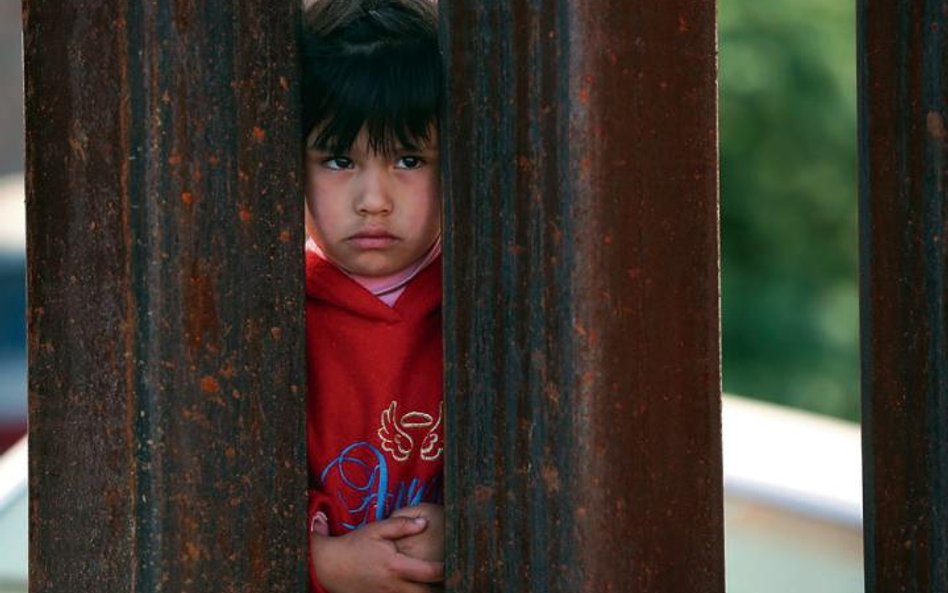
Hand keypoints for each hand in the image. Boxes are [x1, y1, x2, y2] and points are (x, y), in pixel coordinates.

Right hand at [311, 515, 443, 592]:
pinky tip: (419, 587)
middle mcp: (395, 586)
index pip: (431, 572)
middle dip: (442, 586)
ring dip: (428, 592)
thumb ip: (401, 525)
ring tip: (439, 583)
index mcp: (397, 566)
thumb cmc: (355, 545)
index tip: (457, 560)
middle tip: (455, 576)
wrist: (330, 566)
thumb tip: (425, 522)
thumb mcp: (377, 529)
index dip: (447, 569)